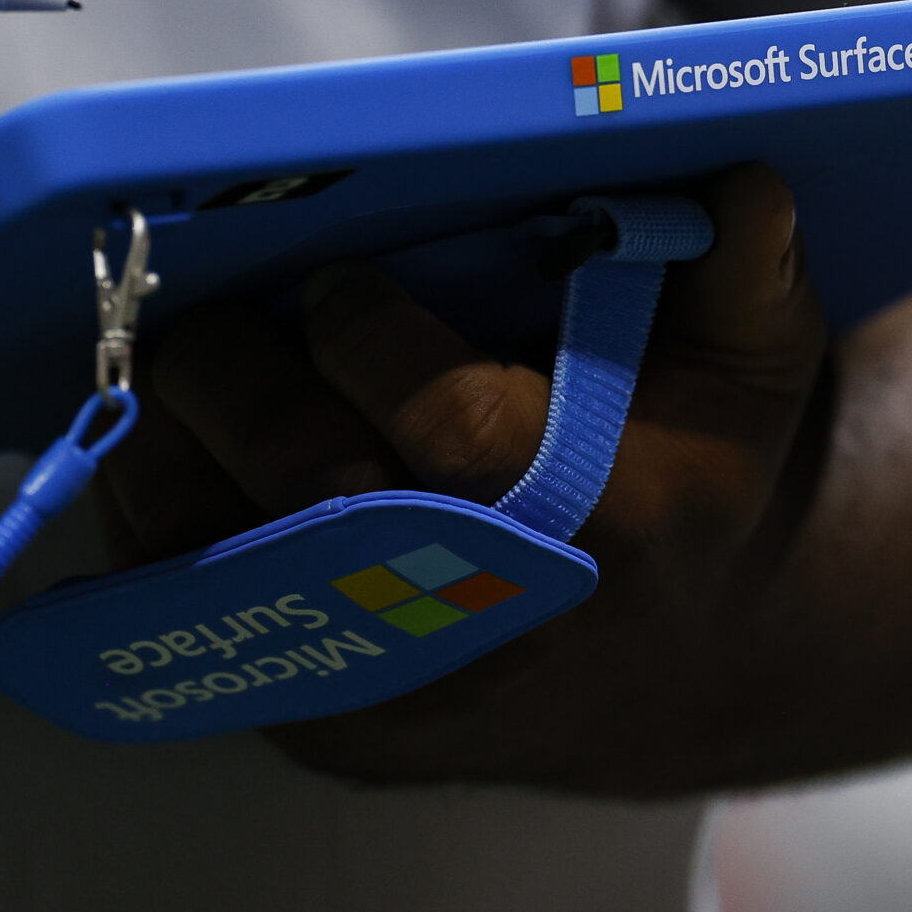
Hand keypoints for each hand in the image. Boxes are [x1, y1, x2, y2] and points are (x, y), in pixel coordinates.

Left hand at [95, 164, 831, 791]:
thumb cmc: (698, 481)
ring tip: (160, 369)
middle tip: (198, 316)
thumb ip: (743, 275)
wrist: (676, 666)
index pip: (457, 431)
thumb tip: (739, 182)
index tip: (330, 280)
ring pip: (229, 573)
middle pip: (317, 503)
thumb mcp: (752, 376)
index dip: (368, 340)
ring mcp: (404, 693)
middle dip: (234, 391)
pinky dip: (159, 530)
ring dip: (168, 456)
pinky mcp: (334, 728)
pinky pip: (203, 629)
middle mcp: (495, 628)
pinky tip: (163, 450)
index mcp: (602, 526)